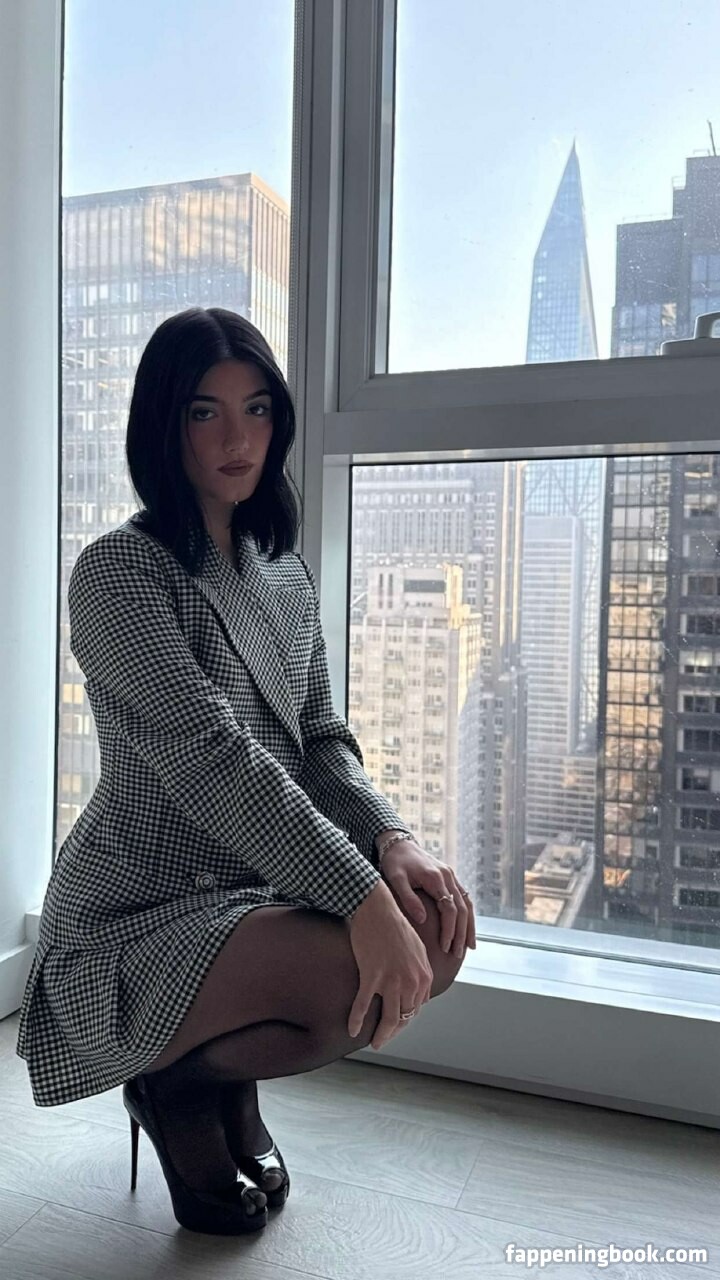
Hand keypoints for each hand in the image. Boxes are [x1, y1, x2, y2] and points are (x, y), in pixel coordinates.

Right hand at [348, 880, 433, 1048]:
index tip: (396, 1026)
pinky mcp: (372, 976)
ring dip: (381, 1035)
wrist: (378, 910)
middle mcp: (411, 982)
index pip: (416, 1009)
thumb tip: (422, 997)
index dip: (405, 1021)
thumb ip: (422, 974)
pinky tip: (352, 1029)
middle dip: (394, 1032)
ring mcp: (392, 980)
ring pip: (390, 1018)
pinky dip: (356, 1019)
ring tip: (375, 1043)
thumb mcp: (418, 950)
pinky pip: (363, 1005)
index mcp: (424, 977)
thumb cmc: (395, 926)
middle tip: (383, 1040)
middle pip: (404, 1017)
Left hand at [379, 840, 475, 958]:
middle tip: (457, 954)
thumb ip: (408, 899)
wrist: (398, 843)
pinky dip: (468, 914)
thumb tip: (422, 919)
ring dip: (469, 926)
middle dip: (461, 933)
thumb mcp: (396, 879)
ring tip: (469, 947)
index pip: (449, 909)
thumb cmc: (394, 862)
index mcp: (436, 878)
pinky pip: (463, 897)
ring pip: (467, 904)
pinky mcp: (450, 877)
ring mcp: (451, 876)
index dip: (449, 930)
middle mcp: (448, 876)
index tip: (445, 947)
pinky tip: (467, 929)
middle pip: (462, 909)